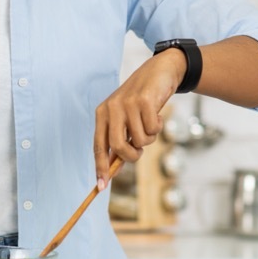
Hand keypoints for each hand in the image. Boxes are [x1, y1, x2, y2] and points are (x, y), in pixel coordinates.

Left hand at [92, 49, 185, 189]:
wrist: (159, 72)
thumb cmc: (142, 100)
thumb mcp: (126, 118)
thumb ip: (120, 139)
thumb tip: (113, 169)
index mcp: (102, 114)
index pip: (98, 145)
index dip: (100, 166)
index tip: (101, 186)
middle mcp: (111, 108)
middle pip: (118, 146)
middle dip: (132, 156)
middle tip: (139, 151)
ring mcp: (127, 104)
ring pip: (139, 140)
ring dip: (149, 138)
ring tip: (150, 123)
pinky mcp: (144, 101)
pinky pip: (152, 129)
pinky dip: (158, 127)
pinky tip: (156, 114)